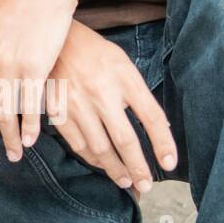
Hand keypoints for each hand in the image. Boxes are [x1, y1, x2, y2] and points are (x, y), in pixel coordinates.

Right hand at [46, 24, 177, 193]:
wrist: (53, 37)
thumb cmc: (93, 51)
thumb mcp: (122, 64)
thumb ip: (138, 94)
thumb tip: (158, 128)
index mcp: (124, 77)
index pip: (152, 117)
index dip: (164, 144)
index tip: (170, 163)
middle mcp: (102, 92)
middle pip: (126, 140)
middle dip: (138, 167)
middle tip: (146, 185)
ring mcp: (78, 103)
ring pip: (99, 148)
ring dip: (114, 169)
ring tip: (126, 181)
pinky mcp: (57, 110)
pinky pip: (76, 143)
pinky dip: (90, 158)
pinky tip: (99, 164)